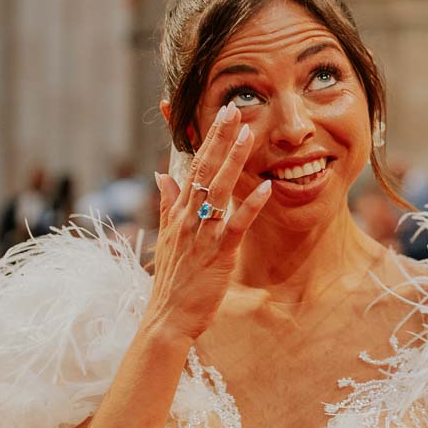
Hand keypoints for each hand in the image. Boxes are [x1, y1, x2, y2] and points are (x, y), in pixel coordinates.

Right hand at [147, 102, 271, 343]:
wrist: (167, 317)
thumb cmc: (172, 278)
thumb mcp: (165, 236)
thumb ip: (166, 203)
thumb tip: (161, 173)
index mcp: (178, 211)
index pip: (193, 166)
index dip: (208, 139)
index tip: (220, 114)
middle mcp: (187, 217)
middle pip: (204, 170)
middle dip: (219, 139)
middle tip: (233, 109)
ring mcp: (201, 234)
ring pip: (218, 191)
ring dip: (233, 162)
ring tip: (248, 135)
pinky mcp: (218, 254)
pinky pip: (235, 225)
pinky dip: (250, 206)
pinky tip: (265, 188)